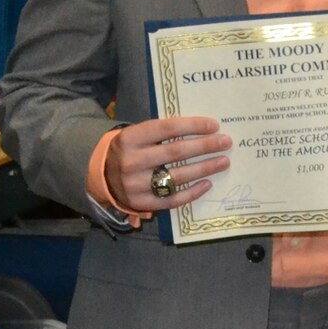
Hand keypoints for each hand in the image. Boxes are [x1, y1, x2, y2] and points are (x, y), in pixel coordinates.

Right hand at [104, 116, 230, 212]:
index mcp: (129, 139)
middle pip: (175, 152)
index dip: (192, 126)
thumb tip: (204, 129)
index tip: (214, 125)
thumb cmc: (130, 150)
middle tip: (226, 142)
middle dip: (205, 146)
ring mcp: (135, 185)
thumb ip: (162, 132)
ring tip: (223, 161)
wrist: (101, 175)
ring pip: (177, 176)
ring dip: (205, 168)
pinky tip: (208, 183)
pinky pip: (172, 199)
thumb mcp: (137, 135)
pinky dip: (192, 192)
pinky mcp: (140, 203)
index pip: (166, 128)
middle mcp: (131, 161)